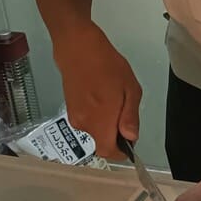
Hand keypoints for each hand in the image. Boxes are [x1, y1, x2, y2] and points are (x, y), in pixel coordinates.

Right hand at [53, 21, 141, 157]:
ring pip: (95, 130)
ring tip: (113, 97)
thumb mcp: (130, 88)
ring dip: (106, 122)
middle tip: (124, 109)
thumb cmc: (108, 65)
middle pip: (101, 142)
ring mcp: (74, 117)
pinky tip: (102, 95)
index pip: (108, 152)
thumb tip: (131, 137)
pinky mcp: (69, 108)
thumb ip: (130, 116)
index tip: (130, 140)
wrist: (78, 48)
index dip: (121, 151)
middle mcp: (84, 124)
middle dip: (115, 134)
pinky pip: (87, 120)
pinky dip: (97, 115)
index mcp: (100, 121)